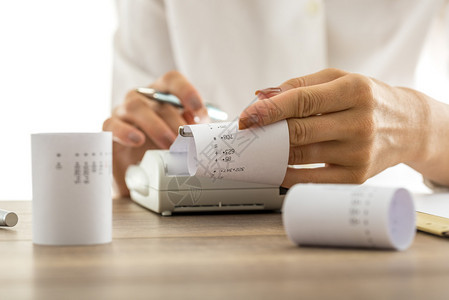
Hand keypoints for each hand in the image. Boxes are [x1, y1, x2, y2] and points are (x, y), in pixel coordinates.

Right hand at [103, 71, 208, 195]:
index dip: (187, 91)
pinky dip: (125, 132)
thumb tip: (210, 129)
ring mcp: (122, 110)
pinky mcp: (109, 128)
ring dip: (156, 126)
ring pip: (135, 107)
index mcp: (161, 94)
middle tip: (187, 141)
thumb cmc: (161, 146)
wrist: (134, 168)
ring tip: (169, 144)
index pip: (172, 80)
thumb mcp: (181, 137)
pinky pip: (112, 124)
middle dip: (176, 122)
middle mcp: (141, 97)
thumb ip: (193, 128)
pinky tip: (137, 140)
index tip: (198, 112)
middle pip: (158, 100)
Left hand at [239, 68, 448, 186]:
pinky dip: (288, 174)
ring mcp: (360, 153)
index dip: (269, 110)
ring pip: (301, 156)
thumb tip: (261, 98)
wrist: (408, 126)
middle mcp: (360, 123)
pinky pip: (311, 180)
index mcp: (355, 91)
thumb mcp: (339, 80)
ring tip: (260, 147)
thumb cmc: (367, 100)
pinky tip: (278, 166)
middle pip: (299, 131)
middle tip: (248, 134)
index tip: (247, 117)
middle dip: (266, 133)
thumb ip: (299, 85)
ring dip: (273, 153)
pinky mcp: (357, 177)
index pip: (303, 100)